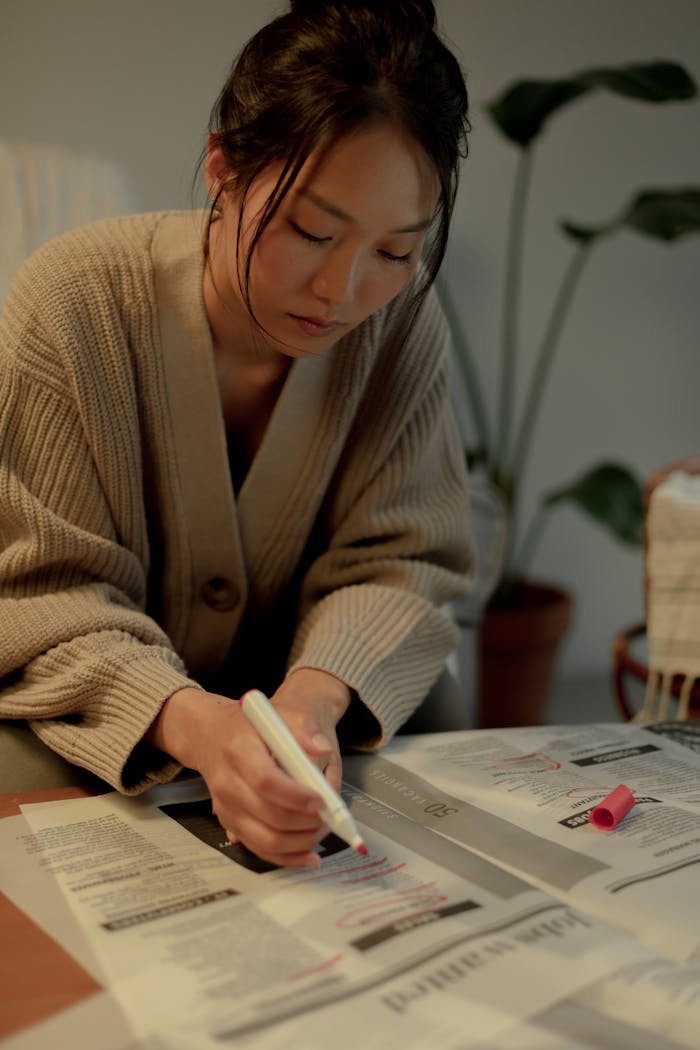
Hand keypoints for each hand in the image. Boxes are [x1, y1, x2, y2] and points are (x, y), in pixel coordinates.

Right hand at [147, 669, 350, 867]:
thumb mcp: (277, 714)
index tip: (321, 799)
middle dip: (306, 822)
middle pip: (269, 815)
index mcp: (238, 750)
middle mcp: (227, 783)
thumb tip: (322, 749)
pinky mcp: (229, 823)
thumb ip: (302, 729)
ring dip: (301, 842)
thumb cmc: (248, 725)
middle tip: (329, 816)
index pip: (266, 781)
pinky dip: (288, 857)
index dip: (296, 796)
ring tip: (323, 831)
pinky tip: (309, 855)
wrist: (210, 735)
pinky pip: (259, 849)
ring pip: (265, 840)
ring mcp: (226, 807)